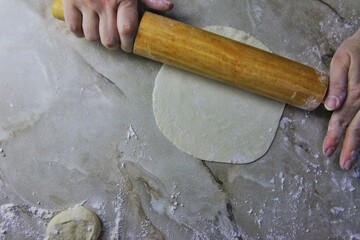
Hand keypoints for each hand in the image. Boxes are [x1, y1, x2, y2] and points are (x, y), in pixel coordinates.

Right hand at [63, 0, 172, 51]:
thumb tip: (168, 7)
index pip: (127, 30)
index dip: (128, 44)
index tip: (129, 47)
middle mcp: (104, 2)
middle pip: (109, 40)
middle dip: (115, 44)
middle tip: (116, 41)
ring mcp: (85, 2)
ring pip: (92, 36)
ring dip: (98, 38)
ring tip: (102, 31)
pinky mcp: (70, 1)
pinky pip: (74, 28)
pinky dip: (80, 32)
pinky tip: (86, 27)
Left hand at [323, 28, 359, 169]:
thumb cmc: (356, 49)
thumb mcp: (342, 60)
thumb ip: (337, 82)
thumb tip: (330, 105)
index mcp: (356, 91)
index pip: (342, 117)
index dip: (334, 134)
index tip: (326, 150)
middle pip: (357, 126)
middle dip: (349, 146)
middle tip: (342, 163)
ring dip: (359, 144)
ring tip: (350, 161)